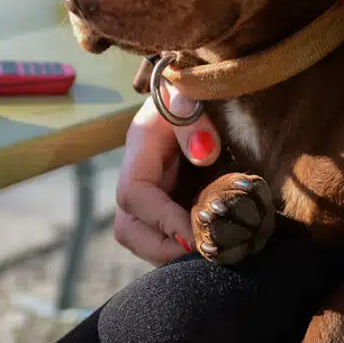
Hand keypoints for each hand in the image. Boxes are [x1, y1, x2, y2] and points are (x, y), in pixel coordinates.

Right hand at [113, 83, 223, 264]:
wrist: (196, 89)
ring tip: (211, 255)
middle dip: (161, 249)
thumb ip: (192, 116)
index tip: (197, 234)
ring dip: (173, 253)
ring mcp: (151, 194)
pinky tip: (214, 246)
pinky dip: (185, 246)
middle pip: (129, 229)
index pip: (134, 195)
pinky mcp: (168, 204)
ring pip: (145, 238)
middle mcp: (138, 176)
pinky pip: (166, 236)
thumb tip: (204, 153)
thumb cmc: (192, 86)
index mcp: (139, 148)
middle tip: (203, 256)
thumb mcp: (189, 90)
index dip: (162, 219)